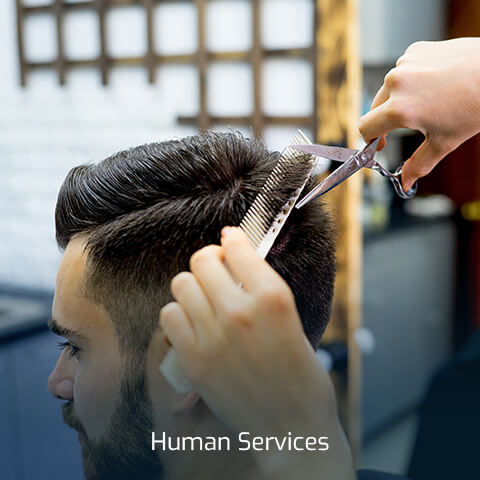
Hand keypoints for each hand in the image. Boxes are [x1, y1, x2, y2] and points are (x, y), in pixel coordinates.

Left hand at [160, 227, 354, 478]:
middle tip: (217, 270)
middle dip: (210, 260)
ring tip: (205, 299)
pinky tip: (194, 323)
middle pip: (202, 260)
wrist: (292, 427)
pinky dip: (179, 314)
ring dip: (193, 286)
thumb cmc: (301, 374)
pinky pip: (169, 315)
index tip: (230, 238)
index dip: (232, 238)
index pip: (238, 247)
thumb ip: (263, 290)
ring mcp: (213, 336)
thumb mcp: (293, 321)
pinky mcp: (193, 360)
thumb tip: (238, 262)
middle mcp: (240, 312)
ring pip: (181, 283)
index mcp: (273, 298)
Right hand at [359, 38, 479, 190]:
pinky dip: (412, 80)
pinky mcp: (416, 50)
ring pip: (390, 89)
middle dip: (385, 121)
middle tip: (404, 128)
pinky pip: (404, 71)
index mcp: (400, 109)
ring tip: (427, 103)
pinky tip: (432, 85)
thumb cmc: (475, 105)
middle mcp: (397, 83)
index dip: (370, 140)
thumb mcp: (444, 142)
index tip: (379, 144)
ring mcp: (406, 63)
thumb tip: (405, 183)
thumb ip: (418, 164)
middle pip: (374, 109)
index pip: (365, 127)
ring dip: (399, 99)